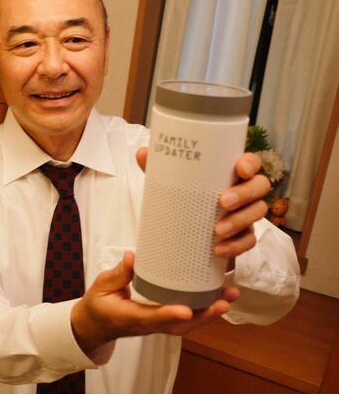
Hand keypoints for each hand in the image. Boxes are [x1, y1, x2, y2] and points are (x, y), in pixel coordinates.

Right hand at [71, 252, 238, 356]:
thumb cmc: (98, 305)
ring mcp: (158, 325)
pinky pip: (186, 320)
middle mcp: (148, 325)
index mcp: (130, 317)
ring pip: (188, 324)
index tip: (186, 309)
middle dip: (205, 315)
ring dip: (210, 313)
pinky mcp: (163, 321)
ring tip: (229, 296)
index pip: (152, 318)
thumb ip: (117, 274)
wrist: (96, 325)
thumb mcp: (101, 287)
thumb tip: (132, 257)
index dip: (169, 314)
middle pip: (181, 325)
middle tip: (225, 300)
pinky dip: (204, 311)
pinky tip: (218, 298)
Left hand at [135, 148, 269, 260]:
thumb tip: (142, 153)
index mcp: (229, 173)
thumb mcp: (170, 182)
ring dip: (239, 221)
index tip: (240, 169)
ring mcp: (247, 214)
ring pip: (258, 213)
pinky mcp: (243, 236)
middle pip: (260, 186)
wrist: (184, 233)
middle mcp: (244, 191)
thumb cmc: (184, 198)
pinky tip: (219, 250)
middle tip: (222, 202)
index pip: (251, 162)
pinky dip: (236, 246)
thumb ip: (158, 167)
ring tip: (217, 230)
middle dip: (245, 194)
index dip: (251, 164)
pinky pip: (249, 241)